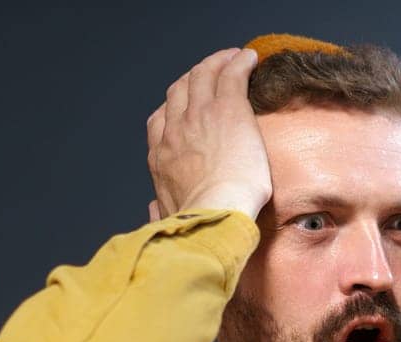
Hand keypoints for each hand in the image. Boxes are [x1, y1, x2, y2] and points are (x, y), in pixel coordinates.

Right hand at [145, 48, 270, 222]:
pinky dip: (238, 62)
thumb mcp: (168, 219)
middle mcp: (175, 130)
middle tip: (210, 72)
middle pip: (179, 91)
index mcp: (161, 157)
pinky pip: (230, 75)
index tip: (185, 105)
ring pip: (202, 76)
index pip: (161, 121)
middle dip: (193, 78)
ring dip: (216, 63)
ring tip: (231, 58)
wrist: (213, 217)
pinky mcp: (227, 109)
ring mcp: (199, 116)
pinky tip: (247, 58)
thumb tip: (152, 211)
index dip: (174, 108)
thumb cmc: (198, 225)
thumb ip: (160, 210)